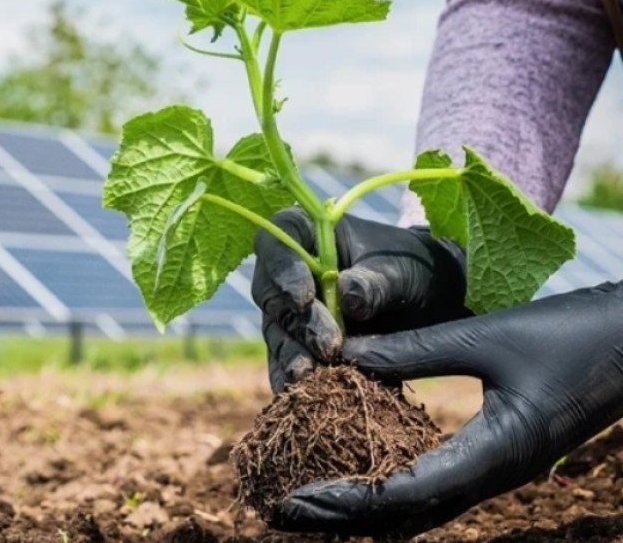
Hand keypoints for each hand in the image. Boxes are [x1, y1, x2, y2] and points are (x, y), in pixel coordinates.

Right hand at [253, 208, 469, 391]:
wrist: (433, 302)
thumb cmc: (417, 269)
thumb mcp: (405, 271)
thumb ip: (376, 282)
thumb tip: (347, 296)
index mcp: (309, 233)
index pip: (277, 241)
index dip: (281, 268)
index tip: (304, 297)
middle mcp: (289, 271)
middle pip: (271, 294)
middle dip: (297, 323)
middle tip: (329, 346)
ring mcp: (289, 311)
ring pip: (276, 333)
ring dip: (292, 356)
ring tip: (312, 378)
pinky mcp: (298, 345)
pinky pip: (286, 364)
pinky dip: (293, 381)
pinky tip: (303, 398)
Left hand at [273, 282, 622, 537]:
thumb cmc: (571, 335)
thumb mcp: (486, 337)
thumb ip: (414, 348)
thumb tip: (343, 353)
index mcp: (495, 455)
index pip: (404, 493)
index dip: (345, 499)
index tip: (294, 499)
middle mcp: (493, 476)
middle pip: (405, 515)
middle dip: (342, 516)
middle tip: (280, 511)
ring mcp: (497, 471)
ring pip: (419, 508)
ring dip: (363, 508)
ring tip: (309, 502)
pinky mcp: (497, 457)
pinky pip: (434, 485)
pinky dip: (390, 489)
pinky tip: (359, 475)